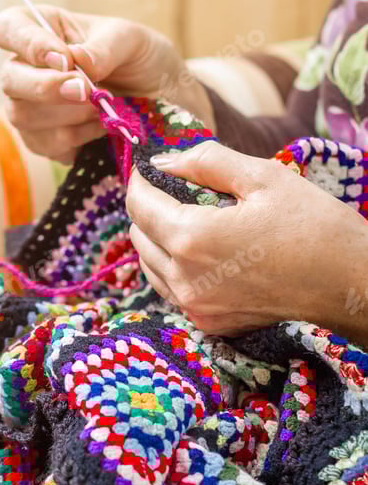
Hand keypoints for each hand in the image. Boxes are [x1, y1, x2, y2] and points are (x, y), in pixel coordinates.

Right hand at [0, 5, 213, 163]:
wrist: (161, 98)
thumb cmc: (140, 57)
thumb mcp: (132, 40)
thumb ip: (103, 48)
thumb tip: (77, 62)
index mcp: (41, 28)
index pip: (8, 28)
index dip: (27, 44)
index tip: (63, 59)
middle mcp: (27, 67)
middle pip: (9, 79)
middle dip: (47, 88)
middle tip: (86, 92)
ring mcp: (31, 105)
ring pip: (22, 116)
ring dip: (68, 117)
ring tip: (102, 108)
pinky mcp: (44, 139)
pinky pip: (44, 145)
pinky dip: (76, 139)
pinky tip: (99, 128)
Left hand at [126, 141, 367, 340]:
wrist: (352, 285)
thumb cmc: (314, 225)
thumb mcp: (263, 176)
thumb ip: (205, 161)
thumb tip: (163, 161)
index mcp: (193, 238)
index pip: (139, 204)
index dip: (141, 179)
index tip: (151, 167)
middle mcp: (185, 279)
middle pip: (139, 234)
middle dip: (149, 207)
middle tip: (178, 189)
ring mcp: (196, 307)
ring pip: (150, 263)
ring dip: (159, 237)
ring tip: (193, 217)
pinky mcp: (210, 323)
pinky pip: (170, 288)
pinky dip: (174, 265)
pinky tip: (204, 250)